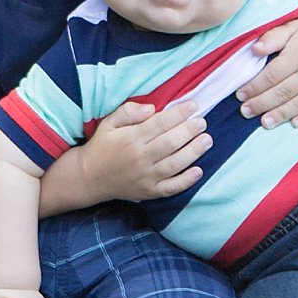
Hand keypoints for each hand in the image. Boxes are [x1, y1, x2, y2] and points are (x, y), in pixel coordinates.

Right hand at [79, 98, 210, 200]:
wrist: (89, 177)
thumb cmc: (102, 146)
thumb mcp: (109, 123)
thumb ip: (128, 111)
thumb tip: (151, 108)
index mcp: (131, 138)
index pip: (160, 123)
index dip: (179, 113)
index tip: (194, 106)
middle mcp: (141, 158)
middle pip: (171, 143)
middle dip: (190, 131)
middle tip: (202, 122)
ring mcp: (146, 177)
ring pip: (175, 164)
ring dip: (194, 152)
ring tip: (207, 140)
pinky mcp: (149, 191)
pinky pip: (171, 188)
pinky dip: (186, 181)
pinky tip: (199, 170)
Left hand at [238, 10, 297, 126]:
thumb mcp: (291, 27)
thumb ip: (272, 37)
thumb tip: (253, 50)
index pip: (272, 76)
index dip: (254, 87)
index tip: (240, 95)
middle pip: (283, 92)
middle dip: (262, 104)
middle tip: (246, 112)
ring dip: (281, 115)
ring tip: (264, 122)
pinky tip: (294, 123)